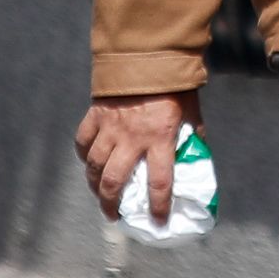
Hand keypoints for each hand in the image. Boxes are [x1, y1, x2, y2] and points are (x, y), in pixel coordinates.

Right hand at [73, 91, 198, 224]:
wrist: (148, 55)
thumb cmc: (175, 87)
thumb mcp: (191, 113)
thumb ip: (190, 137)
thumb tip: (195, 159)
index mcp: (160, 138)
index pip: (160, 182)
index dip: (159, 206)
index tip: (159, 222)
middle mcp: (132, 137)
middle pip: (114, 181)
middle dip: (111, 204)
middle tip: (114, 216)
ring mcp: (110, 127)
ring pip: (95, 166)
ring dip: (95, 185)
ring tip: (100, 196)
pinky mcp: (95, 115)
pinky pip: (83, 142)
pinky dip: (84, 156)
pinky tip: (89, 164)